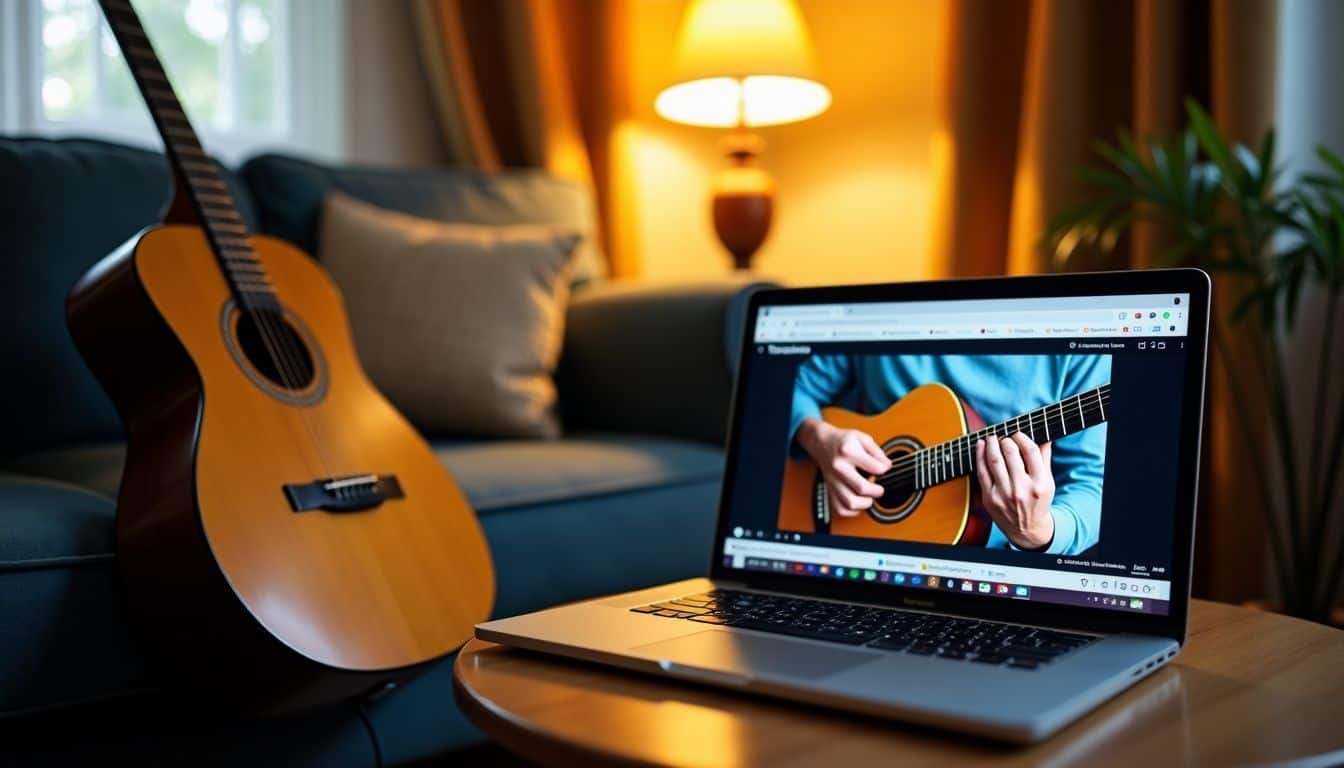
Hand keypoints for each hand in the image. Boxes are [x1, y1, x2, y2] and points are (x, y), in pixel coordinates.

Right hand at [796, 418, 891, 516]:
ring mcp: (833, 480)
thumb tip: (887, 467)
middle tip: (879, 488)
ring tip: (869, 496)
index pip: (876, 468)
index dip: (885, 469)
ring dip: (865, 503)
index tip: (884, 468)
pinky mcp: (829, 490)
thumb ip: (877, 452)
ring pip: (850, 503)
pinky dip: (852, 510)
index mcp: (848, 451)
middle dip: (877, 491)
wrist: (822, 443)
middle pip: (862, 488)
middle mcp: (839, 467)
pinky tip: (858, 501)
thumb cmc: (844, 441)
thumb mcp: (863, 438)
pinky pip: (841, 509)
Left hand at [975, 433, 1055, 549]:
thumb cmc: (1038, 501)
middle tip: (1003, 437)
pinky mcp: (989, 498)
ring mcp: (1004, 494)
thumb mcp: (1048, 482)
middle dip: (1005, 440)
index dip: (1021, 437)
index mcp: (1040, 483)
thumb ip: (1044, 458)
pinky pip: (982, 472)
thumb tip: (1043, 435)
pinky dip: (979, 456)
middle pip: (1010, 453)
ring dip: (990, 444)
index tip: (1017, 434)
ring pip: (994, 460)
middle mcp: (1022, 489)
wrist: (1026, 529)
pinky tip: (979, 446)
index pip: (1030, 451)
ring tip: (991, 438)